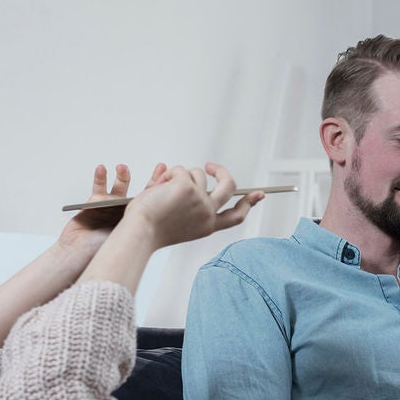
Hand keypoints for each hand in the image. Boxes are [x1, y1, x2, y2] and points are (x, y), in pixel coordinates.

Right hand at [60, 162, 167, 247]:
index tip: (168, 174)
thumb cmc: (102, 249)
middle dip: (151, 180)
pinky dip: (100, 177)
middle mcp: (125, 215)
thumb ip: (143, 223)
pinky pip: (99, 187)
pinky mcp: (94, 204)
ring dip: (122, 176)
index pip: (154, 205)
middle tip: (160, 168)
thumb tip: (167, 211)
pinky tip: (102, 169)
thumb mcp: (129, 236)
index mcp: (137, 224)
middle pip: (141, 194)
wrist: (78, 253)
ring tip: (123, 168)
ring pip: (119, 188)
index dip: (161, 189)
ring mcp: (110, 208)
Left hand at [122, 163, 263, 247]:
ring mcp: (200, 199)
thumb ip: (192, 202)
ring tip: (161, 189)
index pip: (235, 215)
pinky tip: (157, 189)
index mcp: (207, 226)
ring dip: (180, 175)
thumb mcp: (178, 220)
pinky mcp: (187, 187)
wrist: (139, 233)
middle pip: (229, 186)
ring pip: (197, 174)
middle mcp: (208, 214)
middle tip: (210, 167)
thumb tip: (199, 178)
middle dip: (222, 171)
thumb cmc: (151, 228)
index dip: (249, 203)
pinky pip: (180, 170)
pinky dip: (168, 175)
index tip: (259, 194)